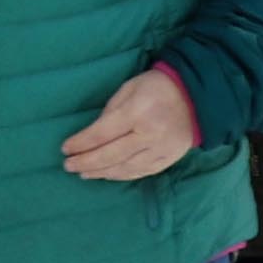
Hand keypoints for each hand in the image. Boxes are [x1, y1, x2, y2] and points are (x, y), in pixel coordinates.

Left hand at [60, 66, 199, 182]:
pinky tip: (108, 175)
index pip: (102, 133)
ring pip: (126, 168)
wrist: (197, 96)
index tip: (65, 149)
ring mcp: (162, 150)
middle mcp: (150, 135)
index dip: (81, 143)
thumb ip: (110, 112)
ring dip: (102, 173)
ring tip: (84, 173)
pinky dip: (122, 175)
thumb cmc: (156, 87)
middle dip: (86, 162)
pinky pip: (142, 172)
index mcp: (137, 113)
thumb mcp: (128, 89)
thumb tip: (93, 136)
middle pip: (111, 155)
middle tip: (68, 166)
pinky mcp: (169, 158)